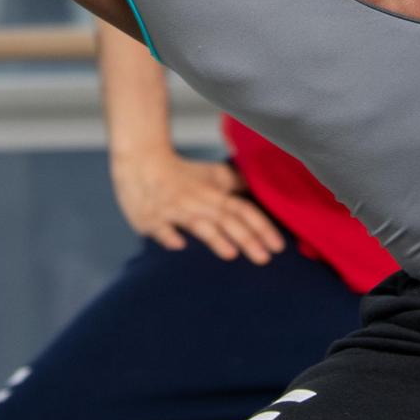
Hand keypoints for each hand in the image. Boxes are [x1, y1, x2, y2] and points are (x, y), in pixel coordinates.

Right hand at [112, 143, 285, 264]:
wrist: (140, 160)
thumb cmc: (178, 172)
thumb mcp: (210, 174)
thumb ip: (234, 185)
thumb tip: (256, 190)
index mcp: (212, 194)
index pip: (242, 210)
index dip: (261, 227)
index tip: (278, 246)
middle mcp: (196, 202)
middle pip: (226, 220)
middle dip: (246, 239)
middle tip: (265, 259)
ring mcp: (173, 211)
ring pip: (197, 224)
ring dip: (214, 238)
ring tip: (231, 254)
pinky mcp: (150, 218)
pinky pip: (160, 228)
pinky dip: (169, 236)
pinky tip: (180, 245)